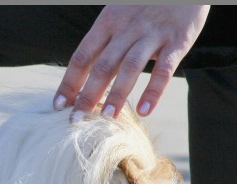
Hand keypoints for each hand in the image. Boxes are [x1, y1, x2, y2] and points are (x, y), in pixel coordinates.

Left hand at [53, 5, 209, 118]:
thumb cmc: (146, 4)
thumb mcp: (119, 15)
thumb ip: (105, 44)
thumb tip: (82, 81)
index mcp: (108, 22)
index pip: (81, 56)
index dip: (69, 83)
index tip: (58, 106)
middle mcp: (127, 28)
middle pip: (102, 65)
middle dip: (87, 95)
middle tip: (76, 120)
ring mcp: (152, 34)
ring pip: (130, 67)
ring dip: (117, 94)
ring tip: (107, 118)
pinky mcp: (178, 39)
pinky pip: (164, 69)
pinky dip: (154, 91)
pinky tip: (145, 111)